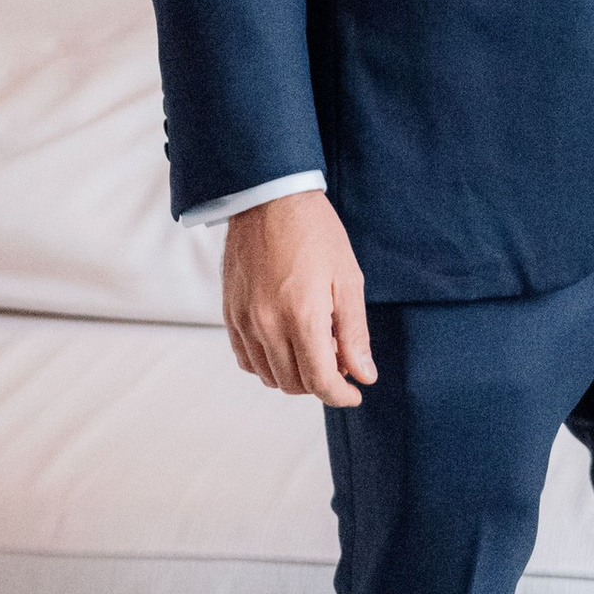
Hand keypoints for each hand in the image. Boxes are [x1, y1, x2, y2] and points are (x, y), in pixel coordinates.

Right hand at [222, 190, 375, 406]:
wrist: (268, 198)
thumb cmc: (314, 233)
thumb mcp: (347, 279)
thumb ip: (354, 333)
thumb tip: (365, 376)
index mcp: (302, 315)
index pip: (321, 382)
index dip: (342, 395)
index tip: (355, 391)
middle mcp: (267, 324)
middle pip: (294, 384)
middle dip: (321, 383)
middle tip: (338, 358)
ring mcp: (243, 320)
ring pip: (269, 376)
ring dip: (295, 375)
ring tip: (313, 346)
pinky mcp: (229, 313)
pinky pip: (247, 359)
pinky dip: (268, 363)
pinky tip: (286, 343)